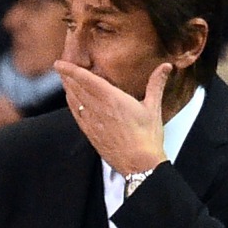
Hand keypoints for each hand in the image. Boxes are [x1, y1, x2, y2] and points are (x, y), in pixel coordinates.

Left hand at [54, 59, 170, 175]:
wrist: (139, 164)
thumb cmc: (147, 138)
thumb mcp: (153, 107)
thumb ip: (156, 84)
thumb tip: (166, 67)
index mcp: (113, 99)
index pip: (86, 80)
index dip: (71, 70)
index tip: (60, 63)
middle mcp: (98, 109)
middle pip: (76, 88)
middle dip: (67, 76)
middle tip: (61, 67)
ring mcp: (92, 123)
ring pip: (74, 101)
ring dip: (68, 88)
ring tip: (64, 79)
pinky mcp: (91, 134)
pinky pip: (76, 115)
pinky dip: (71, 104)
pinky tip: (70, 100)